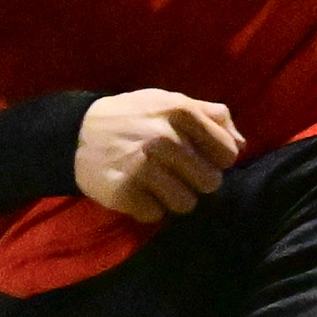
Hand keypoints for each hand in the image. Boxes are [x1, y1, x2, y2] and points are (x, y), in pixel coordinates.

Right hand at [74, 89, 241, 221]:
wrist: (74, 132)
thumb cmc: (131, 116)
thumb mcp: (169, 101)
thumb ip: (211, 115)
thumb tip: (242, 145)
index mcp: (181, 112)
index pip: (227, 154)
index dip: (214, 159)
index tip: (196, 156)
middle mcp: (164, 139)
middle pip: (210, 183)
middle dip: (194, 180)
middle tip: (172, 171)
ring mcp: (143, 168)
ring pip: (186, 204)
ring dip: (171, 198)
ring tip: (153, 182)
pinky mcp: (124, 192)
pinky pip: (155, 215)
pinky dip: (146, 207)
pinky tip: (133, 189)